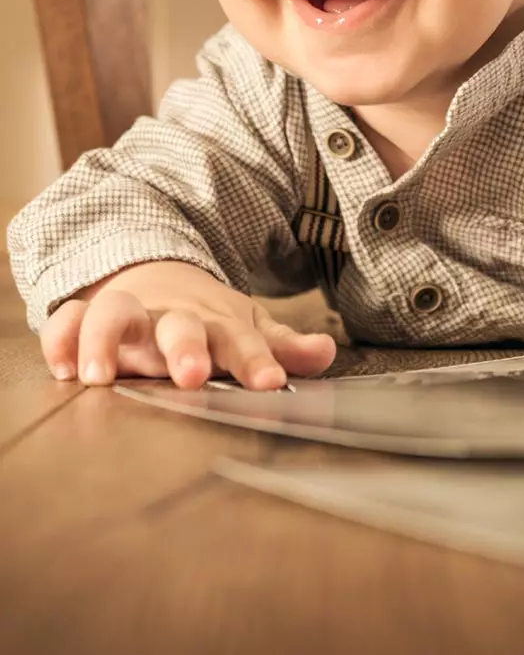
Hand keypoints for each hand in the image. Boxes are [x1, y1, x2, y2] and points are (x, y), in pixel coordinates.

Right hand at [40, 260, 336, 389]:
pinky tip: (62, 368)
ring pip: (115, 314)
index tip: (270, 383)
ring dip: (106, 339)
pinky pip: (67, 319)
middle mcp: (172, 318)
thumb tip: (326, 353)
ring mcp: (130, 315)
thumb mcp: (247, 329)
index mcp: (217, 324)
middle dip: (186, 348)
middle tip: (192, 375)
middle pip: (180, 325)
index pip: (240, 340)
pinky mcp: (89, 318)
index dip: (256, 360)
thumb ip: (283, 347)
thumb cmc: (206, 319)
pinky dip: (61, 338)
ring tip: (99, 375)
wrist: (157, 278)